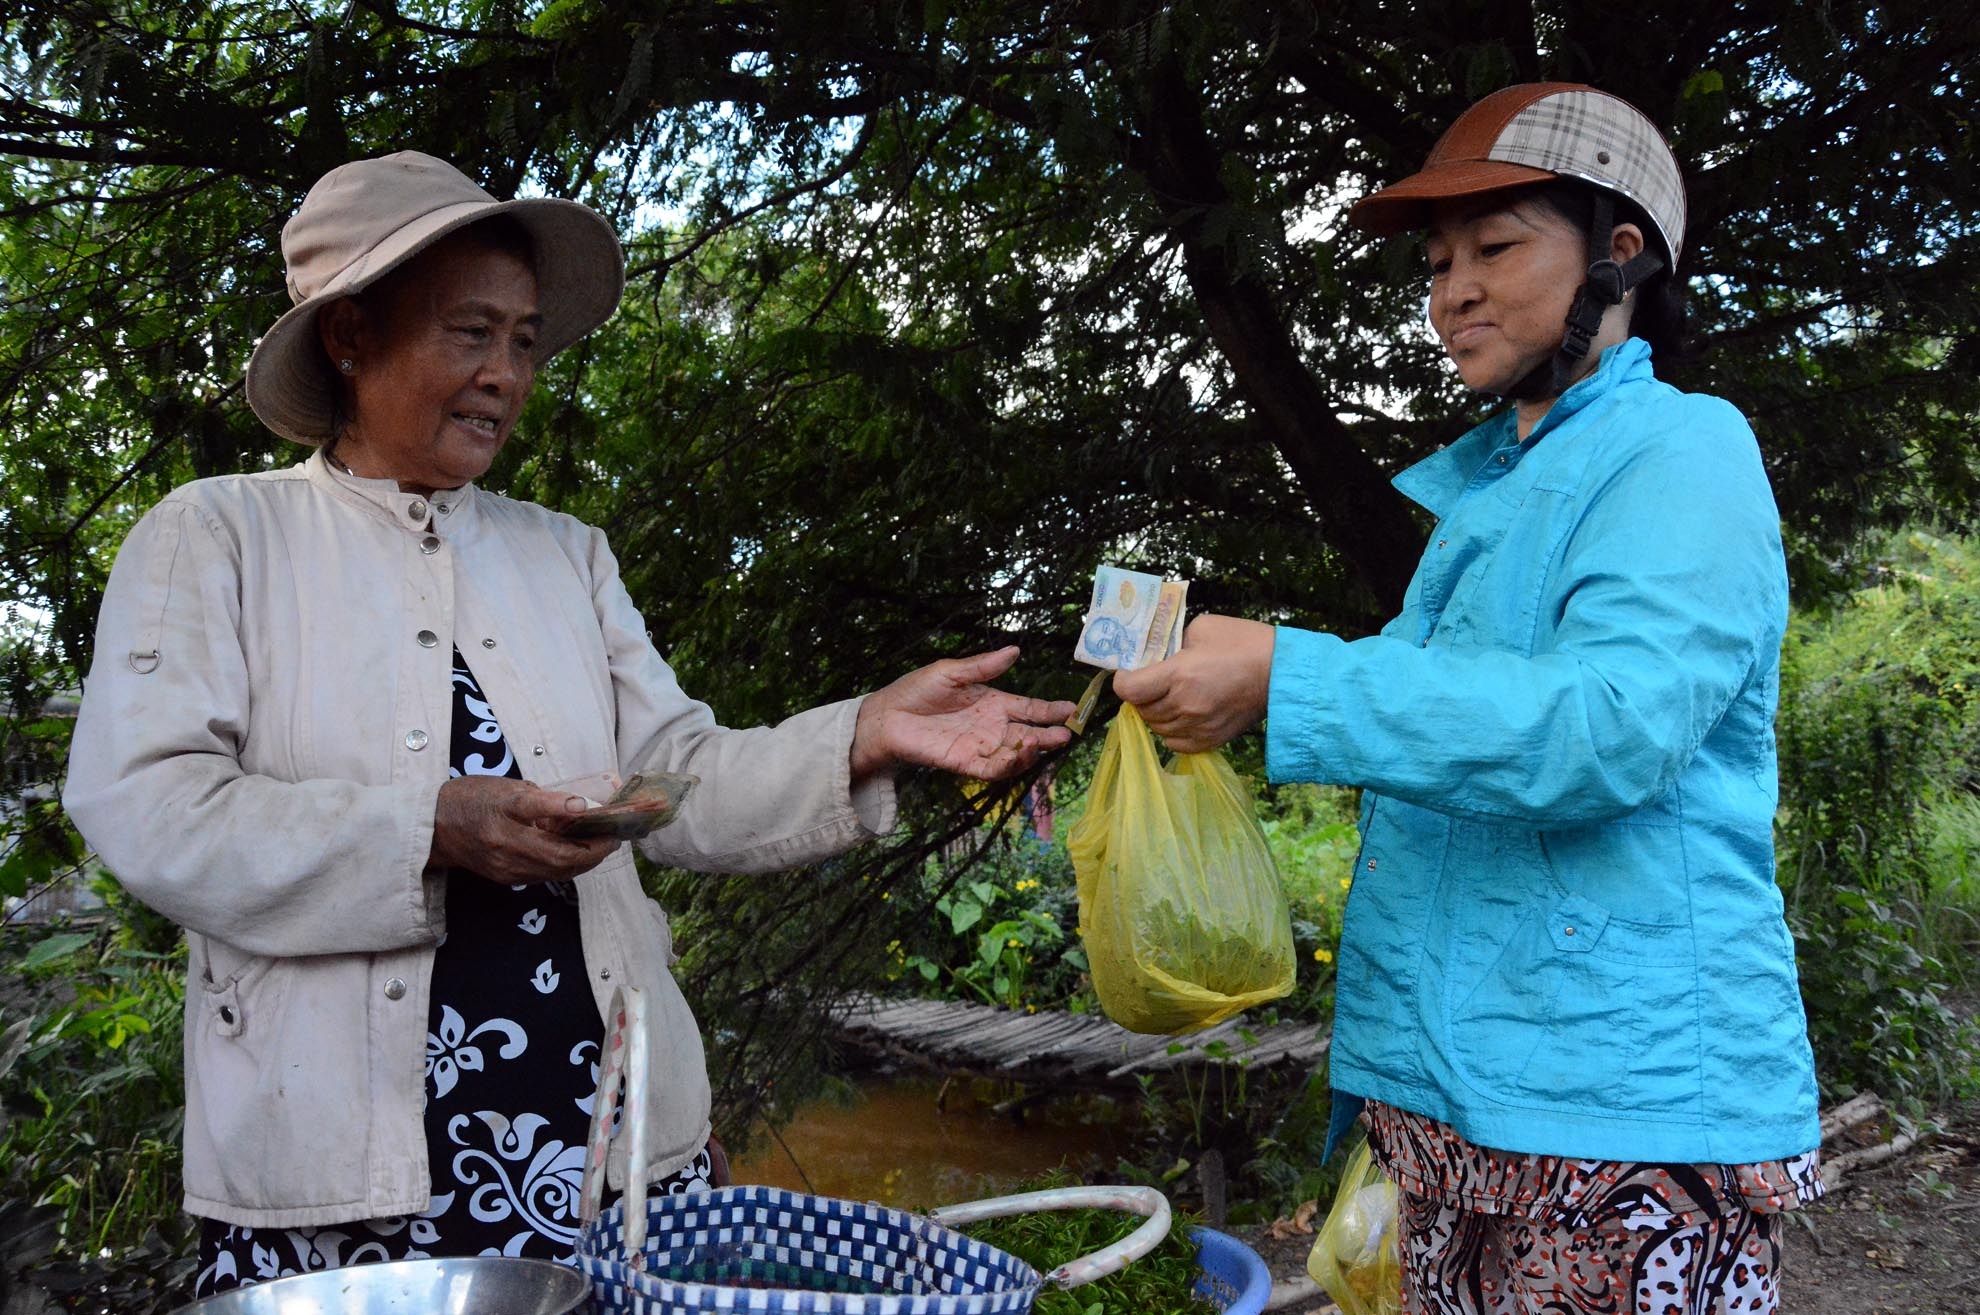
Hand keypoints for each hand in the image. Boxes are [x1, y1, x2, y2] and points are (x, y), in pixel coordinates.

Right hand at [430, 777, 621, 884]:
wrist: (434, 827)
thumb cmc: (473, 798)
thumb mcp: (508, 787)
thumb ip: (544, 799)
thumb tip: (580, 806)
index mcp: (505, 819)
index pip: (545, 818)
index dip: (581, 821)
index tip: (604, 815)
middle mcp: (507, 849)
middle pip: (563, 859)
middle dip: (596, 849)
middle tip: (615, 835)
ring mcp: (507, 869)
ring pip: (559, 871)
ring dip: (586, 859)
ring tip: (603, 842)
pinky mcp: (507, 879)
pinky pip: (546, 875)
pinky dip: (567, 864)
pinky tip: (577, 850)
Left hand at [851, 646, 1077, 781]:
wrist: (887, 716)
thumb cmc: (916, 691)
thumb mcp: (952, 672)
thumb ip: (983, 666)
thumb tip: (1014, 650)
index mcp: (993, 703)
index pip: (1029, 708)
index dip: (1050, 710)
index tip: (1073, 709)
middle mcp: (992, 727)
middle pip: (1029, 732)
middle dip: (1050, 734)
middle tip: (1068, 733)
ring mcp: (981, 746)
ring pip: (1016, 754)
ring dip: (1033, 750)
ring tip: (1047, 741)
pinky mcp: (966, 763)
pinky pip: (993, 769)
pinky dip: (1009, 765)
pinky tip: (1020, 754)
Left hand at [1111, 614, 1275, 752]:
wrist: (1282, 674)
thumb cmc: (1244, 643)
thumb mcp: (1202, 628)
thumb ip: (1172, 642)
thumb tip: (1155, 655)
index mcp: (1179, 675)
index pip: (1128, 690)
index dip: (1123, 681)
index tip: (1129, 673)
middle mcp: (1185, 706)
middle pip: (1141, 710)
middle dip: (1141, 695)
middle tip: (1151, 682)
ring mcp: (1198, 727)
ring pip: (1156, 728)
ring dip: (1156, 713)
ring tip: (1169, 697)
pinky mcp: (1210, 741)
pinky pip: (1175, 743)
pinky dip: (1172, 730)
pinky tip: (1182, 714)